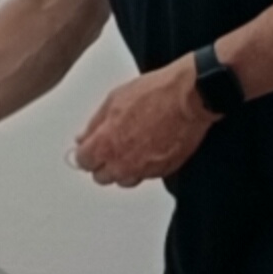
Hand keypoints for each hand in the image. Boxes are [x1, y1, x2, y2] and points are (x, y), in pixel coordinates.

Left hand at [72, 61, 213, 189]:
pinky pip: (147, 175)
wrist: (189, 97)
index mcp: (105, 146)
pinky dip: (145, 165)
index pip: (84, 162)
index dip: (87, 153)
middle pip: (102, 176)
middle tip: (111, 146)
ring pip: (124, 180)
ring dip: (124, 168)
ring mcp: (144, 170)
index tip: (89, 148)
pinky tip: (150, 147)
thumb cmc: (156, 93)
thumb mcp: (114, 100)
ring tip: (132, 147)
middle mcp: (122, 164)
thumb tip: (84, 137)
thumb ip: (95, 124)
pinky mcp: (164, 171)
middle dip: (103, 162)